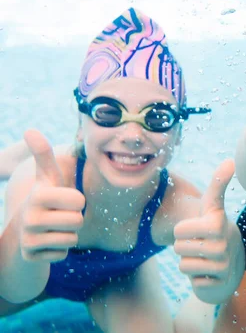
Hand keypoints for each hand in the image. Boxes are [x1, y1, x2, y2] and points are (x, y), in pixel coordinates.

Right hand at [19, 130, 84, 261]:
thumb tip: (30, 130)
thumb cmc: (46, 198)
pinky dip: (60, 249)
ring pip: (72, 239)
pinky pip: (64, 254)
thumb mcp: (47, 178)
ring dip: (68, 234)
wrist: (25, 231)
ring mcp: (28, 240)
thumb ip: (43, 155)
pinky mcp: (31, 257)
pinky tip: (48, 243)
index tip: (63, 199)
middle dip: (74, 219)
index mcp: (37, 195)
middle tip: (60, 215)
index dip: (76, 200)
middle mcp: (29, 218)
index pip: (78, 200)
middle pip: (78, 221)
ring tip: (54, 228)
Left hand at [174, 159, 239, 298]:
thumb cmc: (215, 229)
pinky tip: (207, 271)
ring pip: (183, 264)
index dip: (182, 229)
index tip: (202, 227)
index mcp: (217, 223)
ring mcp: (222, 265)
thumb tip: (231, 160)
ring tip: (202, 256)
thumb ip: (218, 184)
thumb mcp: (213, 207)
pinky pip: (191, 279)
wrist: (232, 262)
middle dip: (183, 246)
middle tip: (199, 243)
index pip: (181, 228)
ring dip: (188, 261)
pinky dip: (196, 276)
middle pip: (177, 247)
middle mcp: (222, 244)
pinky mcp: (218, 283)